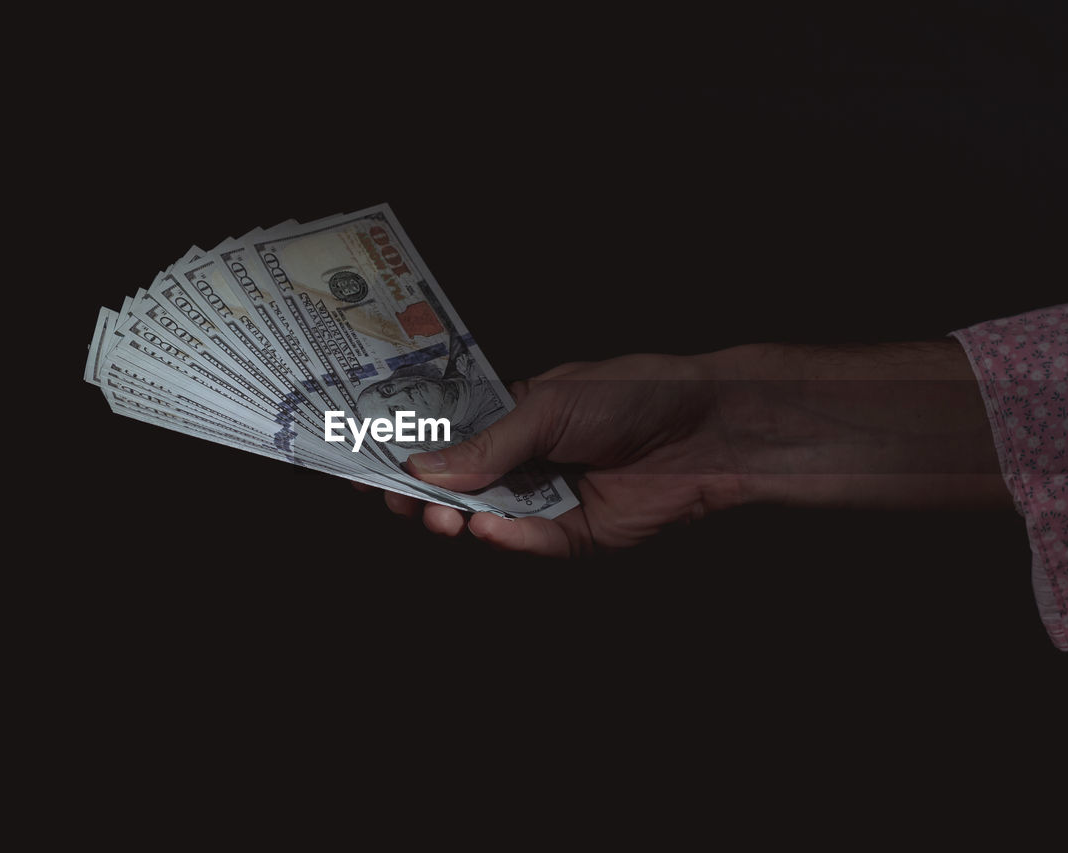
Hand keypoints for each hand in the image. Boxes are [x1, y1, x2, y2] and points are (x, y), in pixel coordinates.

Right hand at [368, 353, 744, 556]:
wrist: (706, 428)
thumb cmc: (633, 395)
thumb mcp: (547, 406)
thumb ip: (487, 444)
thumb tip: (424, 468)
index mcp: (510, 420)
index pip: (445, 440)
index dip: (405, 452)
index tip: (361, 461)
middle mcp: (523, 463)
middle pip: (456, 489)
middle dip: (420, 497)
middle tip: (396, 499)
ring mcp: (546, 501)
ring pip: (485, 521)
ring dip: (456, 522)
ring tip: (440, 517)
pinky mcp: (576, 536)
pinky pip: (531, 545)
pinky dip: (507, 541)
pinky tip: (486, 530)